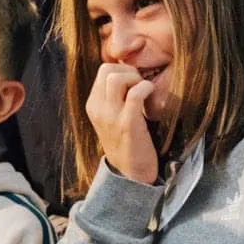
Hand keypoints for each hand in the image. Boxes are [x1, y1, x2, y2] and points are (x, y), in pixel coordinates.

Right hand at [85, 63, 157, 184]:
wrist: (130, 174)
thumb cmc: (126, 142)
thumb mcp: (111, 118)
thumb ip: (113, 97)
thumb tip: (127, 73)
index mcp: (93, 105)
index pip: (103, 70)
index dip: (122, 69)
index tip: (135, 81)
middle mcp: (98, 109)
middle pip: (107, 69)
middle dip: (128, 70)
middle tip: (140, 83)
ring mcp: (110, 117)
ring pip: (116, 78)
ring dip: (135, 78)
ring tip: (144, 90)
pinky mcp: (127, 124)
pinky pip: (135, 94)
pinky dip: (146, 88)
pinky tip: (151, 95)